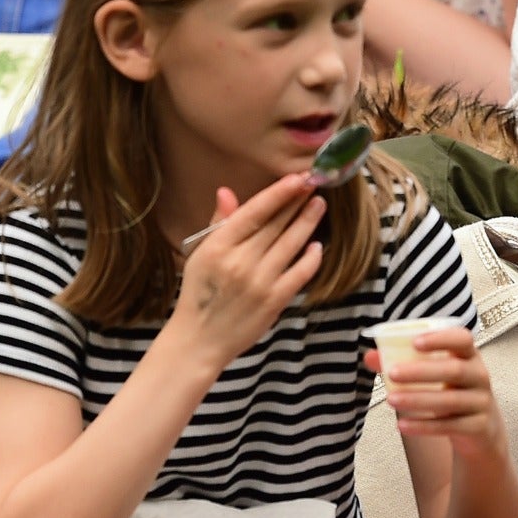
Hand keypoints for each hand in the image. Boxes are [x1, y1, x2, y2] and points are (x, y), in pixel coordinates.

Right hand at [168, 173, 325, 367]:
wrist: (199, 340)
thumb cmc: (200, 293)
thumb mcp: (200, 254)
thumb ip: (218, 224)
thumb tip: (226, 191)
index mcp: (218, 246)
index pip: (254, 211)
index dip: (278, 193)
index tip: (296, 178)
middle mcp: (240, 262)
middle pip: (276, 224)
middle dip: (297, 201)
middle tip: (315, 183)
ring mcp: (259, 282)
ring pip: (291, 244)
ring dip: (308, 222)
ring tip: (319, 204)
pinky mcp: (274, 301)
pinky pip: (300, 274)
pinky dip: (311, 258)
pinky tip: (318, 246)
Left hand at [365, 327, 504, 453]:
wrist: (480, 429)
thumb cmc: (451, 392)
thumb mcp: (434, 375)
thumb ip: (403, 363)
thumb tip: (370, 356)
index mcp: (469, 355)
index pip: (462, 339)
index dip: (440, 339)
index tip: (414, 342)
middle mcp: (480, 375)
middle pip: (454, 370)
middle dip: (421, 371)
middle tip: (392, 373)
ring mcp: (481, 402)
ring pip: (450, 401)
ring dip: (418, 400)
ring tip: (390, 400)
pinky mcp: (478, 426)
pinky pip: (450, 426)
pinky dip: (424, 426)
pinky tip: (402, 425)